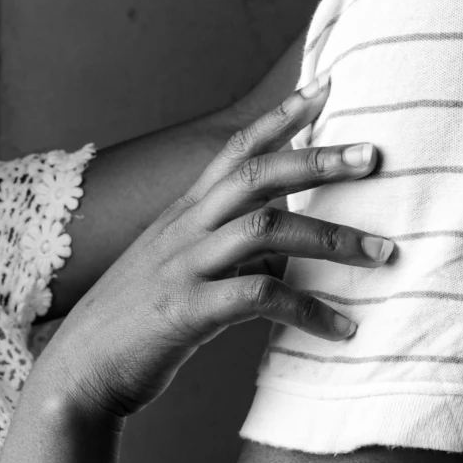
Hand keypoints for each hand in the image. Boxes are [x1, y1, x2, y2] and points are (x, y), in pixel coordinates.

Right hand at [40, 83, 391, 420]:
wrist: (78, 375)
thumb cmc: (136, 326)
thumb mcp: (179, 272)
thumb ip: (228, 254)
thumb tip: (288, 256)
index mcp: (182, 214)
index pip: (236, 150)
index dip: (281, 117)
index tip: (326, 86)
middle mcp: (182, 229)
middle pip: (257, 176)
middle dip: (319, 160)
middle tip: (375, 156)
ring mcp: (182, 267)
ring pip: (268, 230)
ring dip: (333, 239)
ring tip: (384, 254)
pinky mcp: (185, 310)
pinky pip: (260, 299)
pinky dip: (309, 311)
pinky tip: (343, 329)